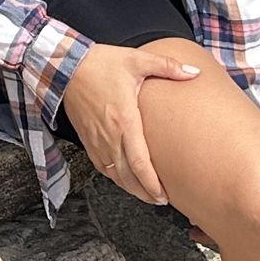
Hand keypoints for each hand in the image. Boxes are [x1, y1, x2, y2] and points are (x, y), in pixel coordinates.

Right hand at [61, 44, 198, 206]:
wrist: (66, 66)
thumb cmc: (101, 63)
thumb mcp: (136, 60)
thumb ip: (167, 66)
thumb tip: (193, 71)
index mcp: (124, 120)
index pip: (139, 163)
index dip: (152, 184)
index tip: (164, 195)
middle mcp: (109, 136)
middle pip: (128, 177)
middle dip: (145, 193)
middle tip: (161, 200)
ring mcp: (96, 140)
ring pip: (115, 176)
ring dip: (131, 189)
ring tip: (146, 195)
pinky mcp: (87, 140)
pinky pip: (102, 168)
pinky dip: (115, 178)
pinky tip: (124, 179)